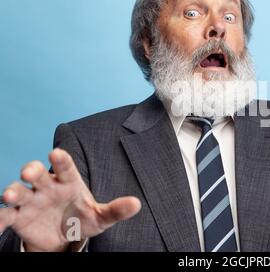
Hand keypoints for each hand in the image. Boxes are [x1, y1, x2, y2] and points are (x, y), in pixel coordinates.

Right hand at [0, 148, 140, 251]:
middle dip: (32, 170)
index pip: (65, 167)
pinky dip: (0, 218)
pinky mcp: (18, 217)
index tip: (57, 152)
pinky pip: (6, 215)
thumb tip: (137, 204)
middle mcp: (47, 187)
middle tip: (31, 172)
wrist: (64, 236)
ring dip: (14, 191)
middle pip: (37, 174)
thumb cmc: (83, 218)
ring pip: (18, 190)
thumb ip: (116, 210)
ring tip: (12, 195)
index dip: (61, 160)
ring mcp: (31, 201)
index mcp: (68, 182)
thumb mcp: (101, 217)